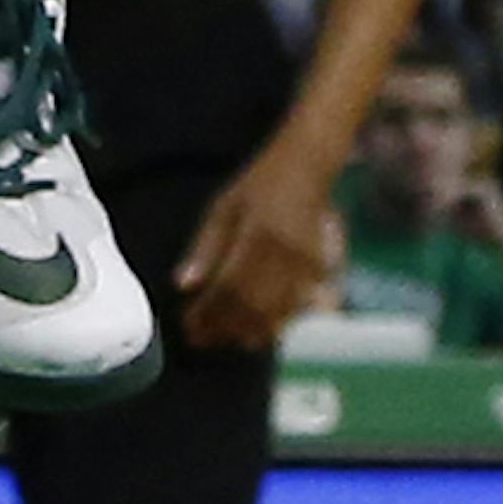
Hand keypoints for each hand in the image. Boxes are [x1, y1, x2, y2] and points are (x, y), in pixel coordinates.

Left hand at [175, 134, 333, 352]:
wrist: (308, 165)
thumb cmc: (262, 183)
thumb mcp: (225, 206)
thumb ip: (205, 247)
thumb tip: (183, 286)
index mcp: (257, 234)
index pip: (227, 287)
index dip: (206, 313)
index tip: (187, 326)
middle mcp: (284, 255)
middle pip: (250, 307)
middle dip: (223, 328)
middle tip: (202, 337)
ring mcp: (306, 266)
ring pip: (275, 315)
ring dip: (247, 332)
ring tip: (225, 338)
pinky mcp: (319, 273)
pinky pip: (297, 311)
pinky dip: (277, 326)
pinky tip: (259, 331)